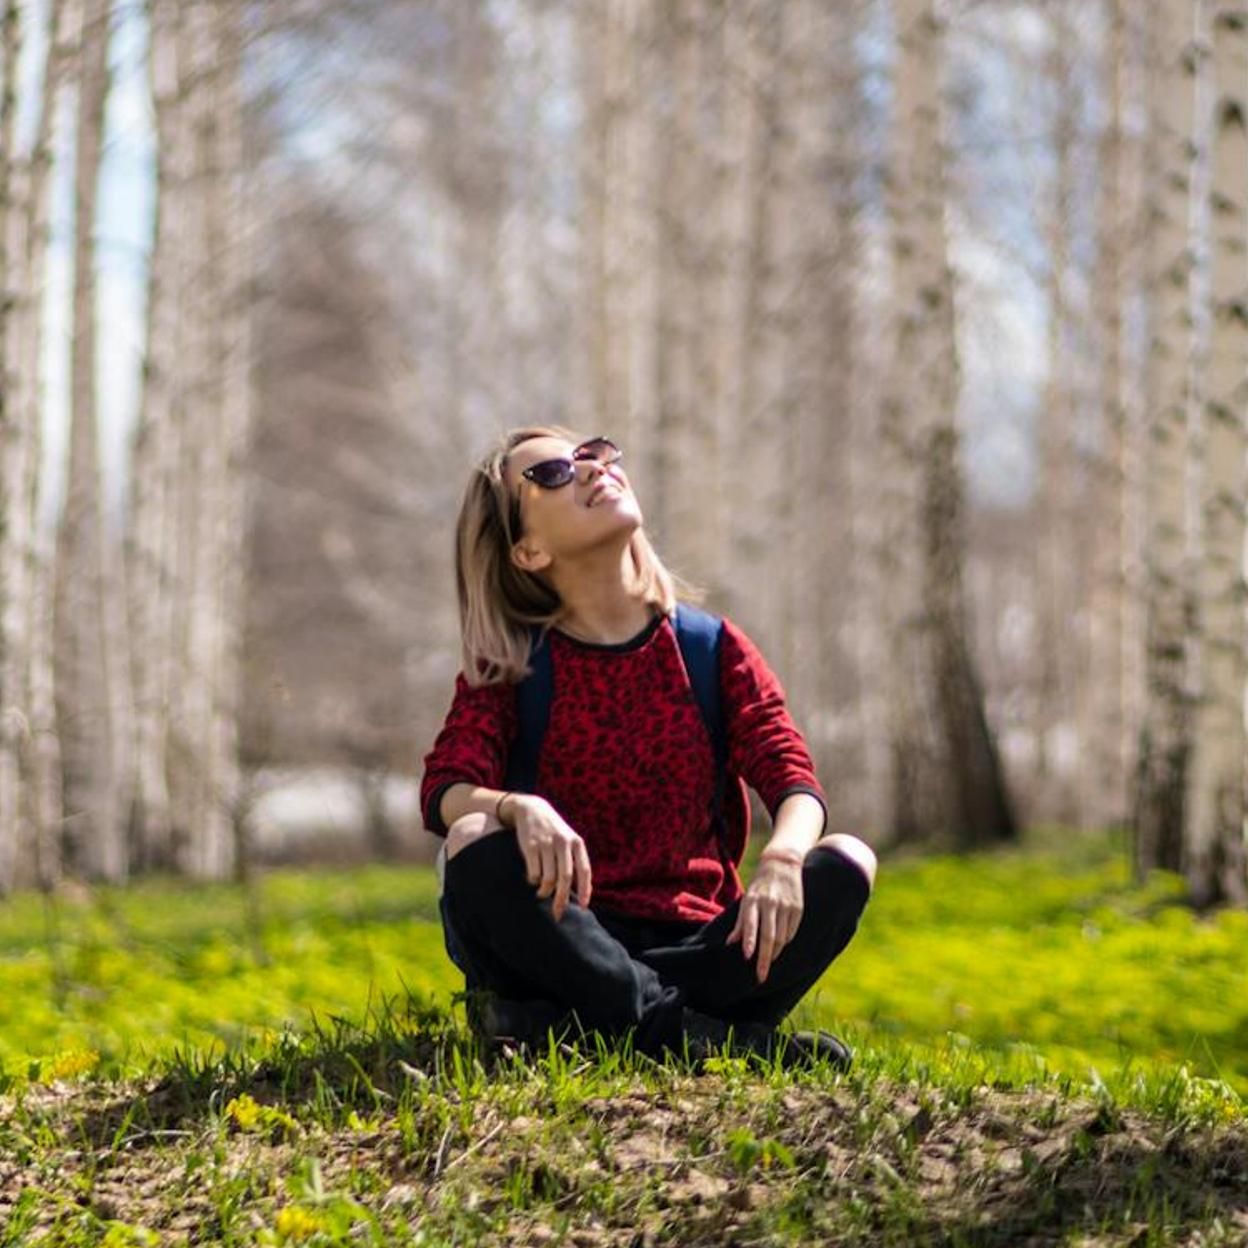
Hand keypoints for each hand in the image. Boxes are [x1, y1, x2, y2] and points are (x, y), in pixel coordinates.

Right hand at [506, 794, 592, 921]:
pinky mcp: (530, 845)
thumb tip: (581, 893)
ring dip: (545, 892)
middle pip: (565, 878)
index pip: (584, 870)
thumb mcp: (568, 840)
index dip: (585, 890)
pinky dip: (533, 881)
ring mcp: (546, 843)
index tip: (583, 907)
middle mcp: (563, 842)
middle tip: (558, 914)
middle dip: (562, 899)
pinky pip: (534, 872)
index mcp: (576, 842)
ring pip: (548, 878)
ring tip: (542, 895)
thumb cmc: (553, 832)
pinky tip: (532, 880)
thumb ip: (575, 861)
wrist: (531, 809)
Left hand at [726, 854, 804, 982]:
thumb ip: (740, 922)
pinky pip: (791, 932)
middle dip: (764, 959)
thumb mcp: (747, 899)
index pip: (751, 924)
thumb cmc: (760, 885)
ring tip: (769, 959)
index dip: (749, 940)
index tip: (747, 956)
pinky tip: (780, 943)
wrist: (782, 863)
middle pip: (768, 936)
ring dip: (775, 952)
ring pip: (781, 937)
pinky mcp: (797, 908)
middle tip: (761, 976)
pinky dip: (785, 941)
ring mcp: (785, 906)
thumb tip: (730, 943)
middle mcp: (769, 903)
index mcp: (753, 900)